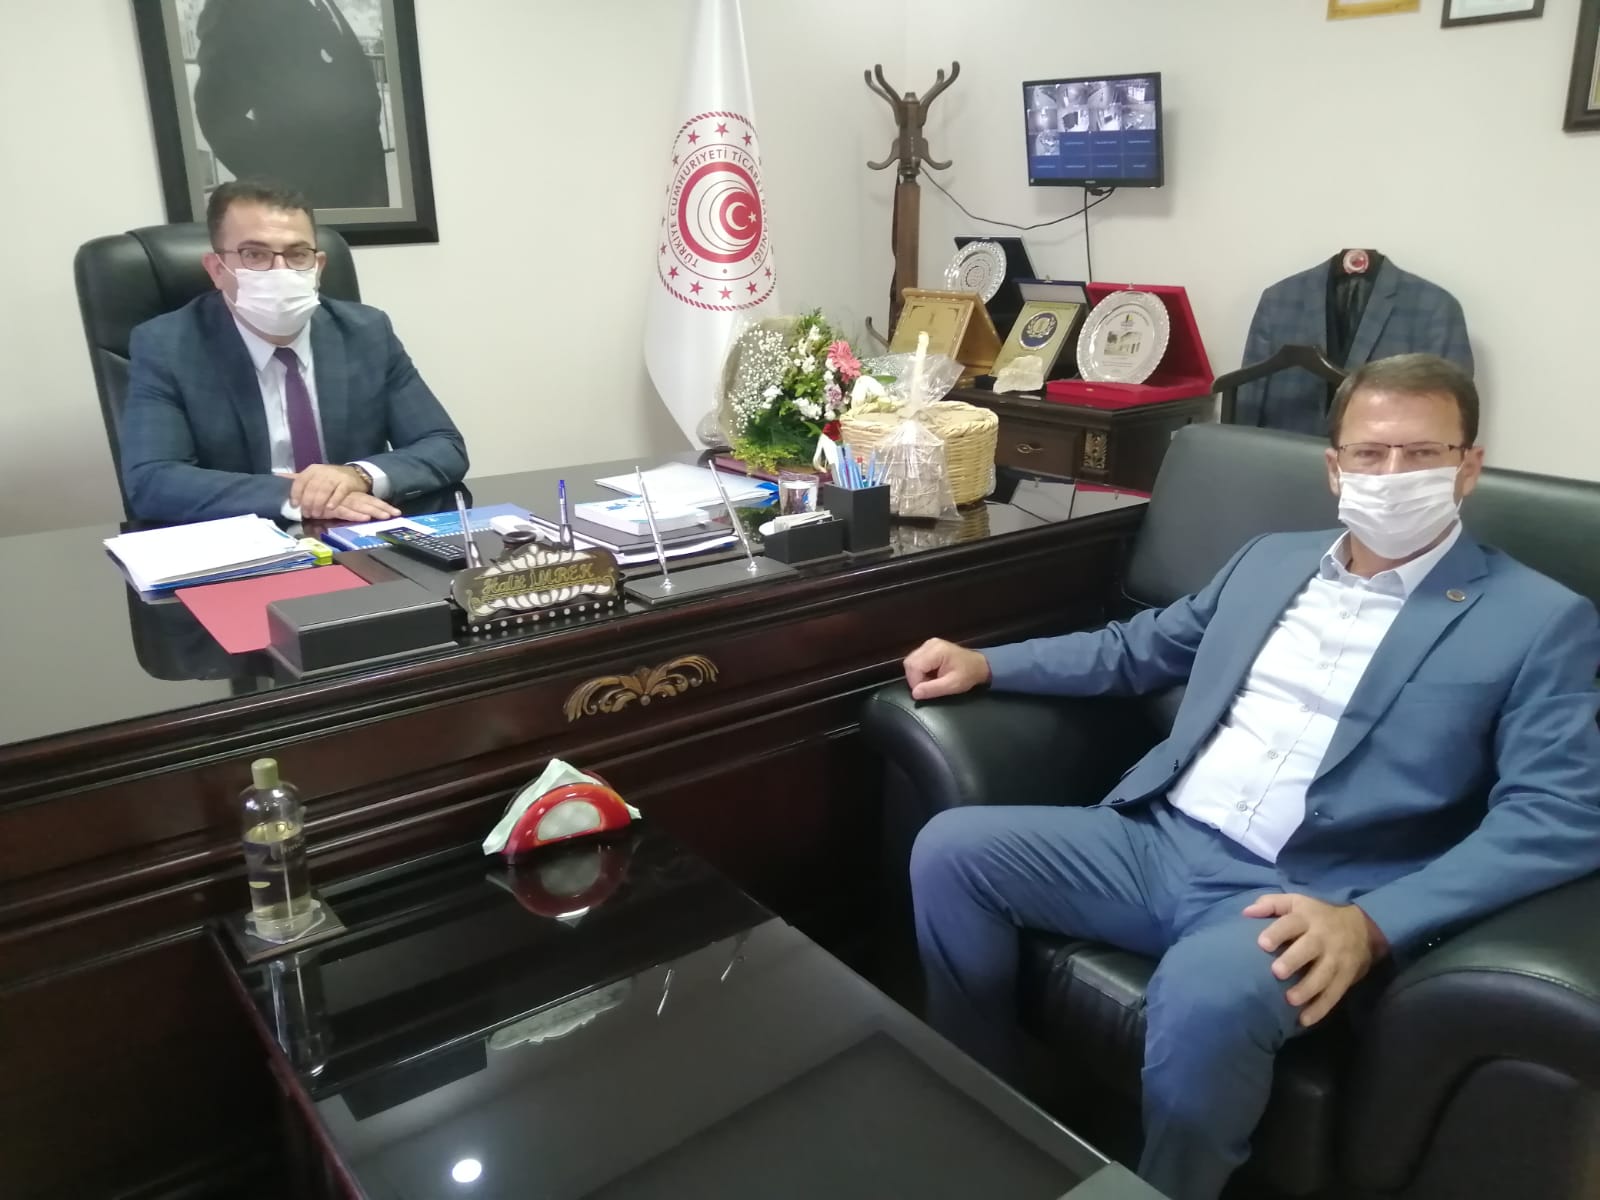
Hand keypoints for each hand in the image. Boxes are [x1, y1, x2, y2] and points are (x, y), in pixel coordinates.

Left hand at [290, 464, 387, 519]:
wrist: (356, 474)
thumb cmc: (331, 479)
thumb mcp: (314, 477)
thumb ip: (299, 480)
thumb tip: (276, 477)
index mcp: (313, 470)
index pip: (300, 481)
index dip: (296, 494)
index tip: (295, 506)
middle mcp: (323, 471)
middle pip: (312, 488)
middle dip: (308, 503)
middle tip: (307, 514)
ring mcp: (336, 476)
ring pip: (324, 491)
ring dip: (319, 504)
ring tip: (317, 514)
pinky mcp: (347, 483)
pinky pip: (339, 492)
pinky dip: (334, 501)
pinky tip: (330, 508)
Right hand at [318, 492, 400, 523]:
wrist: (299, 492)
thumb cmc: (317, 500)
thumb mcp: (334, 504)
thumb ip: (346, 508)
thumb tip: (364, 515)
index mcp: (350, 496)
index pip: (368, 500)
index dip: (382, 506)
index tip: (395, 512)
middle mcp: (347, 498)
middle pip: (367, 503)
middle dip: (382, 508)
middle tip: (396, 514)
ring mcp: (339, 503)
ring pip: (359, 507)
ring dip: (373, 512)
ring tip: (386, 516)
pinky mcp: (331, 509)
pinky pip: (344, 512)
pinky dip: (354, 515)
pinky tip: (365, 518)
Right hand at [903, 638, 991, 700]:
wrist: (979, 665)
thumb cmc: (968, 674)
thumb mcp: (952, 685)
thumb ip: (932, 689)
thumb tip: (915, 694)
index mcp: (937, 650)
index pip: (914, 666)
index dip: (915, 681)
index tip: (924, 691)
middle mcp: (930, 644)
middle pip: (910, 662)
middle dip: (915, 678)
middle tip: (927, 687)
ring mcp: (929, 644)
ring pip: (911, 661)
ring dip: (916, 675)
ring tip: (930, 681)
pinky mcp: (928, 647)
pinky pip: (916, 659)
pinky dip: (919, 670)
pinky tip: (930, 675)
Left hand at [1245, 893, 1388, 1028]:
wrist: (1363, 928)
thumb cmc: (1317, 916)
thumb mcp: (1296, 902)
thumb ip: (1271, 904)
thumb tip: (1246, 912)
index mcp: (1307, 918)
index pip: (1291, 923)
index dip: (1277, 932)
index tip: (1262, 944)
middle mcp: (1323, 938)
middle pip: (1309, 948)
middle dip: (1294, 960)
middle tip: (1277, 972)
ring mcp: (1336, 959)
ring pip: (1323, 975)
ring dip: (1308, 989)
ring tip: (1290, 1000)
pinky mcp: (1346, 977)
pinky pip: (1334, 994)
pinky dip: (1321, 1009)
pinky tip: (1305, 1020)